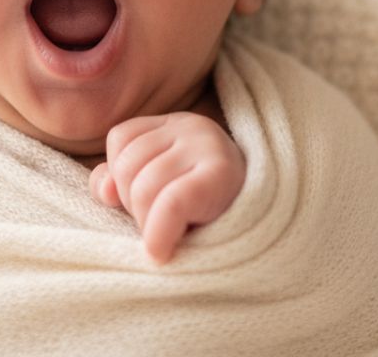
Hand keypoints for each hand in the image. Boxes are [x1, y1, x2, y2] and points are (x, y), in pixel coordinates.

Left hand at [88, 112, 245, 263]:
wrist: (272, 235)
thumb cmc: (206, 215)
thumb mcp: (160, 191)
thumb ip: (122, 183)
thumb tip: (106, 191)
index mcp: (174, 124)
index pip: (121, 139)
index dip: (121, 179)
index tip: (146, 206)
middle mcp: (192, 126)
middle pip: (128, 165)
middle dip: (135, 206)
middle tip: (164, 227)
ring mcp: (209, 146)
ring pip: (144, 188)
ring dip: (148, 226)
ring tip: (173, 236)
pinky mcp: (223, 175)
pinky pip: (171, 203)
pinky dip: (158, 233)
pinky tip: (160, 254)